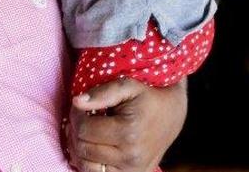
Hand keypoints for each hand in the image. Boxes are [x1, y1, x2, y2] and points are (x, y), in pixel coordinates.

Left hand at [65, 77, 186, 171]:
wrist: (172, 114)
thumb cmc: (148, 97)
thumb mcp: (128, 86)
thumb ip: (102, 92)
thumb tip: (77, 102)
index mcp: (129, 133)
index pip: (85, 129)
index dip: (76, 115)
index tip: (79, 106)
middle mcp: (131, 156)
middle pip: (83, 149)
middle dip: (75, 131)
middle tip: (80, 117)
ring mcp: (132, 170)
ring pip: (86, 166)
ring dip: (79, 148)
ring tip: (84, 132)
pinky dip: (89, 162)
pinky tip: (91, 146)